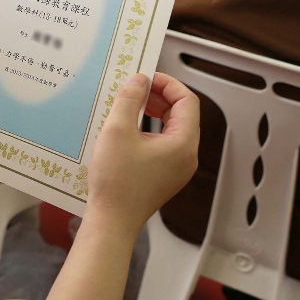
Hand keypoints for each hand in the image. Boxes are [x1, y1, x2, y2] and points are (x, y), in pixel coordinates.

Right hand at [87, 72, 199, 234]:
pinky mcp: (166, 176)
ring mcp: (178, 168)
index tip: (146, 78)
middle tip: (137, 89)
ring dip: (155, 113)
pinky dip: (151, 130)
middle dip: (161, 97)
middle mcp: (187, 156)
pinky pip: (165, 145)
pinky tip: (129, 129)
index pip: (187, 101)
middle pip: (183, 114)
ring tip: (131, 106)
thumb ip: (130, 99)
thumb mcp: (117, 130)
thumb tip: (139, 80)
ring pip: (174, 129)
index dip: (168, 84)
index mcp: (184, 143)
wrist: (112, 221)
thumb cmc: (116, 182)